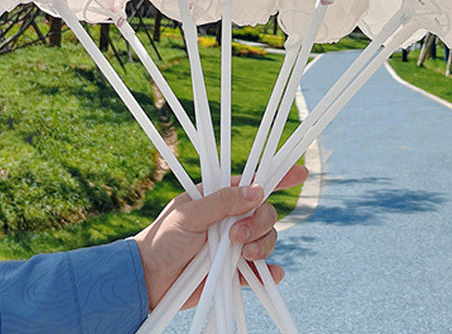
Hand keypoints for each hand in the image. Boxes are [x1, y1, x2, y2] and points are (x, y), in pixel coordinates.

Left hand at [134, 163, 307, 309]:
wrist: (150, 280)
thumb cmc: (163, 240)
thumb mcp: (189, 214)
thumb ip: (222, 202)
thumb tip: (257, 191)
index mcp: (221, 197)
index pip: (254, 182)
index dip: (280, 175)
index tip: (301, 171)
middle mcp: (233, 218)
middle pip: (266, 212)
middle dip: (259, 223)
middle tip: (236, 236)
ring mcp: (236, 245)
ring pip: (269, 238)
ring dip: (261, 245)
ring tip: (239, 254)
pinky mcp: (237, 272)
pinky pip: (263, 271)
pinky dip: (269, 273)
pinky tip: (268, 275)